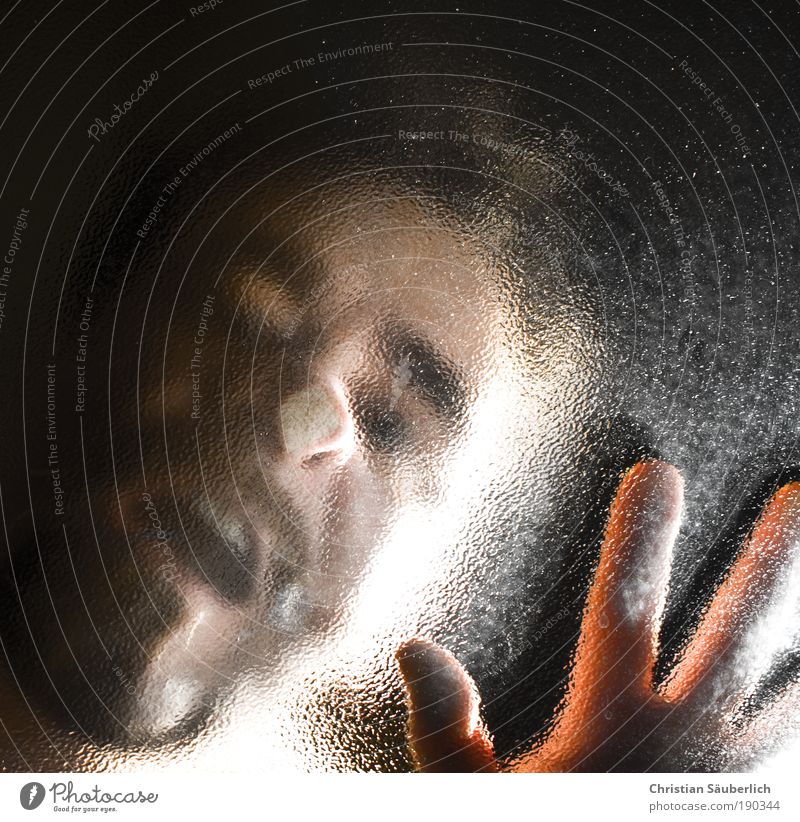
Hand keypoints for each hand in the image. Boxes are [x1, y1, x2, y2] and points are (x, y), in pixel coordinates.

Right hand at [396, 460, 799, 770]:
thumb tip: (417, 647)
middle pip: (741, 629)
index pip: (626, 606)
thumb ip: (446, 731)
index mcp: (615, 728)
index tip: (656, 473)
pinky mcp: (759, 806)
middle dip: (769, 557)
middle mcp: (690, 744)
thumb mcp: (473, 804)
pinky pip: (799, 743)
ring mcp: (739, 781)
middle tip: (796, 496)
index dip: (642, 534)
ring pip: (792, 683)